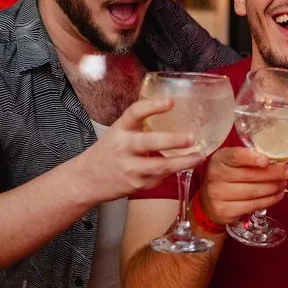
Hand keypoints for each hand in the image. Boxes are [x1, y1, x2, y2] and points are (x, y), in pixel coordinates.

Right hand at [77, 98, 204, 202]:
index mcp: (120, 129)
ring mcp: (130, 168)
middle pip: (148, 142)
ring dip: (183, 162)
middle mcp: (124, 147)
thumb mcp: (118, 132)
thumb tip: (172, 109)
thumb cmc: (109, 152)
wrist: (87, 179)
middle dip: (172, 140)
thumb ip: (140, 125)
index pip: (134, 113)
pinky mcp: (136, 185)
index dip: (152, 106)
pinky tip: (182, 166)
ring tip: (199, 156)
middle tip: (191, 138)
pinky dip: (172, 172)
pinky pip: (160, 178)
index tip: (170, 102)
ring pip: (160, 166)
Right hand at [198, 147, 287, 224]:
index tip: (266, 160)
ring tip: (284, 184)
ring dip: (274, 188)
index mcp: (219, 159)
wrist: (209, 201)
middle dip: (274, 173)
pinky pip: (252, 205)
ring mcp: (218, 195)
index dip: (251, 158)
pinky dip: (269, 200)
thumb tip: (280, 162)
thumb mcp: (234, 163)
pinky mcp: (225, 211)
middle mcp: (215, 176)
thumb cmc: (228, 176)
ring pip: (253, 192)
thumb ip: (251, 159)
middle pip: (249, 175)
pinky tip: (277, 195)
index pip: (234, 156)